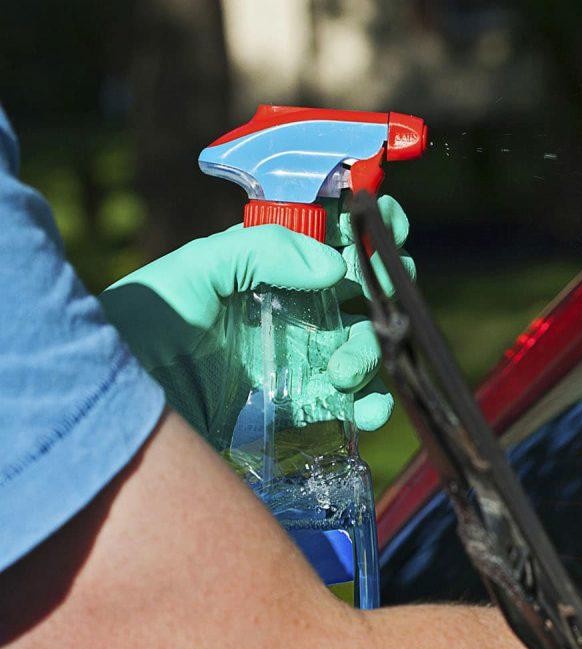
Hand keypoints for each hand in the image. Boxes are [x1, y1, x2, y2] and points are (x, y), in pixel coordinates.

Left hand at [100, 195, 411, 447]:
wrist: (118, 404)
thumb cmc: (144, 323)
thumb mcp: (192, 272)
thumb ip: (259, 253)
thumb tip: (334, 267)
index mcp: (273, 264)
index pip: (335, 233)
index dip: (369, 226)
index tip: (384, 232)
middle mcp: (296, 306)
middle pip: (366, 291)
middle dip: (383, 293)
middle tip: (371, 304)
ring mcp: (303, 357)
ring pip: (368, 346)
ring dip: (371, 355)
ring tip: (338, 372)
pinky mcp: (304, 406)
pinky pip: (355, 404)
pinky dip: (373, 407)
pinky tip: (363, 410)